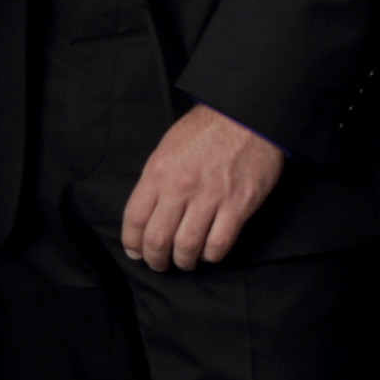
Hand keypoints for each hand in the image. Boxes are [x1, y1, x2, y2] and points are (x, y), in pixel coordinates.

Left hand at [119, 103, 280, 270]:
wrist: (246, 115)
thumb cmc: (206, 129)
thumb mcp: (168, 147)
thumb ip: (156, 179)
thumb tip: (147, 211)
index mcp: (158, 172)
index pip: (135, 218)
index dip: (132, 243)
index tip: (136, 252)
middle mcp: (180, 187)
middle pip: (158, 239)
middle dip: (155, 259)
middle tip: (159, 263)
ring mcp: (210, 197)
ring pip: (187, 246)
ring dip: (184, 261)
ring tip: (185, 262)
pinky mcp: (238, 204)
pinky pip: (219, 243)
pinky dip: (212, 255)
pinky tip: (210, 253)